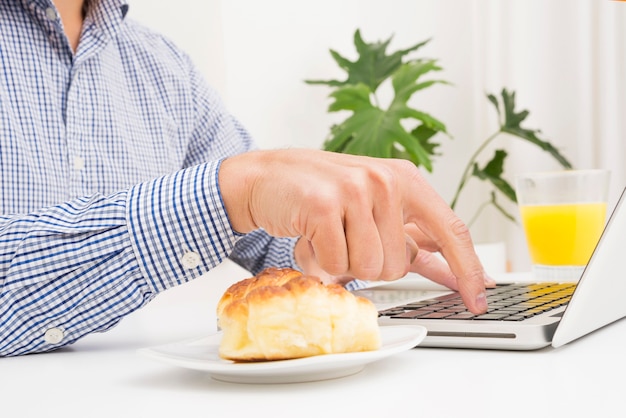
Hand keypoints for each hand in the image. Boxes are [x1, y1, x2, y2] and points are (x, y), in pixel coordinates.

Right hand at [219, 149, 488, 313]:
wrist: (266, 176)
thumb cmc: (321, 195)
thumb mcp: (374, 208)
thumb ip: (410, 237)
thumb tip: (449, 268)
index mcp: (405, 180)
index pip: (452, 230)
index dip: (468, 269)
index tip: (478, 298)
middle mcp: (385, 181)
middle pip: (399, 265)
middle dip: (367, 263)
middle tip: (345, 238)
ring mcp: (355, 190)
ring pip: (367, 268)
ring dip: (341, 263)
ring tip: (326, 235)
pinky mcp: (323, 203)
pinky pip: (333, 263)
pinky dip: (317, 260)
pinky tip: (308, 234)